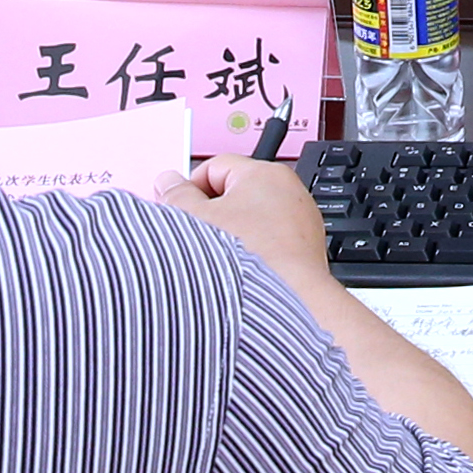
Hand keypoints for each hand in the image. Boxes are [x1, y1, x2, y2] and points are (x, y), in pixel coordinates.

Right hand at [180, 152, 333, 286]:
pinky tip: (239, 274)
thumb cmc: (251, 259)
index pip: (214, 168)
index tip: (178, 210)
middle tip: (195, 238)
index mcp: (264, 174)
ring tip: (219, 261)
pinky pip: (269, 245)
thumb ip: (177, 196)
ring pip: (252, 223)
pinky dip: (252, 256)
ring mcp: (300, 223)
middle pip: (234, 195)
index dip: (189, 190)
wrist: (285, 304)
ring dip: (231, 238)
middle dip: (211, 216)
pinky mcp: (304, 252)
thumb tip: (169, 183)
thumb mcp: (196, 220)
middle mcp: (289, 193)